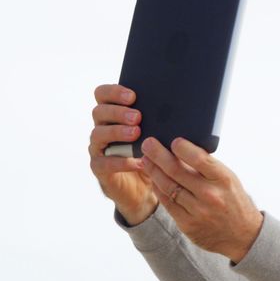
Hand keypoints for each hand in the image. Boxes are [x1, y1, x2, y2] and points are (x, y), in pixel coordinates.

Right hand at [88, 84, 156, 224]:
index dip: (113, 92)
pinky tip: (138, 161)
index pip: (102, 95)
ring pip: (98, 134)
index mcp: (112, 115)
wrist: (142, 188)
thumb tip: (181, 108)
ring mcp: (98, 148)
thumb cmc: (150, 154)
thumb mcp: (156, 135)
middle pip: (99, 111)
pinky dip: (120, 161)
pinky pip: (103, 162)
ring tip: (136, 133)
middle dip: (118, 112)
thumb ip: (159, 120)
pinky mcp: (99, 168)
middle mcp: (102, 128)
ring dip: (117, 131)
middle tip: (137, 116)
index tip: (133, 96)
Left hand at [140, 137, 262, 262]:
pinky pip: (167, 203)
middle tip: (148, 144)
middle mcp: (210, 195)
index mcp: (223, 179)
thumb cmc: (234, 201)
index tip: (173, 140)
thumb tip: (181, 149)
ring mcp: (198, 211)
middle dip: (158, 154)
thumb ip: (208, 167)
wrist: (243, 235)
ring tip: (146, 160)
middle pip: (177, 171)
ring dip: (153, 171)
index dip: (182, 147)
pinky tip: (154, 179)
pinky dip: (158, 189)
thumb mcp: (228, 180)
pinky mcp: (188, 224)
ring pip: (168, 186)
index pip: (199, 158)